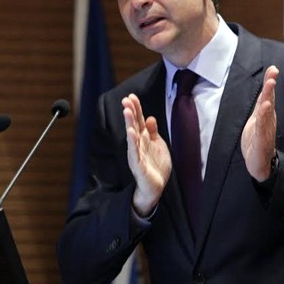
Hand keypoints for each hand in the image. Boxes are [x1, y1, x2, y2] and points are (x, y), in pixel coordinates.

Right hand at [122, 93, 171, 216]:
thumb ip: (153, 132)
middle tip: (126, 99)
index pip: (138, 120)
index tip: (131, 96)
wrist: (155, 187)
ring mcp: (137, 154)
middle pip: (133, 125)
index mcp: (143, 138)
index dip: (136, 108)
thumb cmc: (155, 166)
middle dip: (130, 112)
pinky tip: (131, 133)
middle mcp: (138, 144)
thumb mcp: (158, 145)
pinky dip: (133, 142)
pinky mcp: (138, 165)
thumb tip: (150, 118)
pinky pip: (135, 152)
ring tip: (127, 111)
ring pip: (132, 136)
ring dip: (129, 123)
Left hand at [241, 65, 279, 181]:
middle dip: (270, 87)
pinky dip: (264, 119)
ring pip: (267, 113)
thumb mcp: (258, 118)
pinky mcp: (262, 143)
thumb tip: (267, 86)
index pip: (268, 96)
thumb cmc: (258, 140)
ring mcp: (266, 131)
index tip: (273, 68)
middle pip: (269, 101)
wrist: (259, 164)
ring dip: (268, 99)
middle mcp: (268, 121)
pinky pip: (263, 129)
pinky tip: (265, 108)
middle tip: (273, 73)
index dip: (269, 82)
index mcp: (266, 115)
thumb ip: (262, 103)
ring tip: (270, 85)